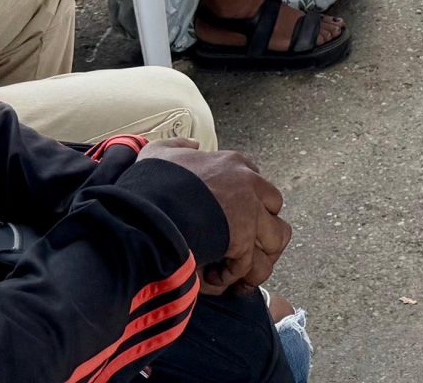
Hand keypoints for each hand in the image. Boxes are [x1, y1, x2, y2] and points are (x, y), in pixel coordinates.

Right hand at [141, 143, 290, 294]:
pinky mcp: (242, 239)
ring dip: (255, 256)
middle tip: (239, 249)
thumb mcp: (160, 152)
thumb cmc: (149, 183)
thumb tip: (193, 146)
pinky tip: (210, 277)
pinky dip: (231, 276)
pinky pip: (248, 264)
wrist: (145, 209)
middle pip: (274, 208)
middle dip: (260, 230)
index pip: (257, 182)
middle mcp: (248, 183)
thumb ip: (179, 146)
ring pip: (276, 238)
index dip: (247, 204)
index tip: (232, 221)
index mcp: (233, 163)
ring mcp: (249, 211)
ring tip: (234, 270)